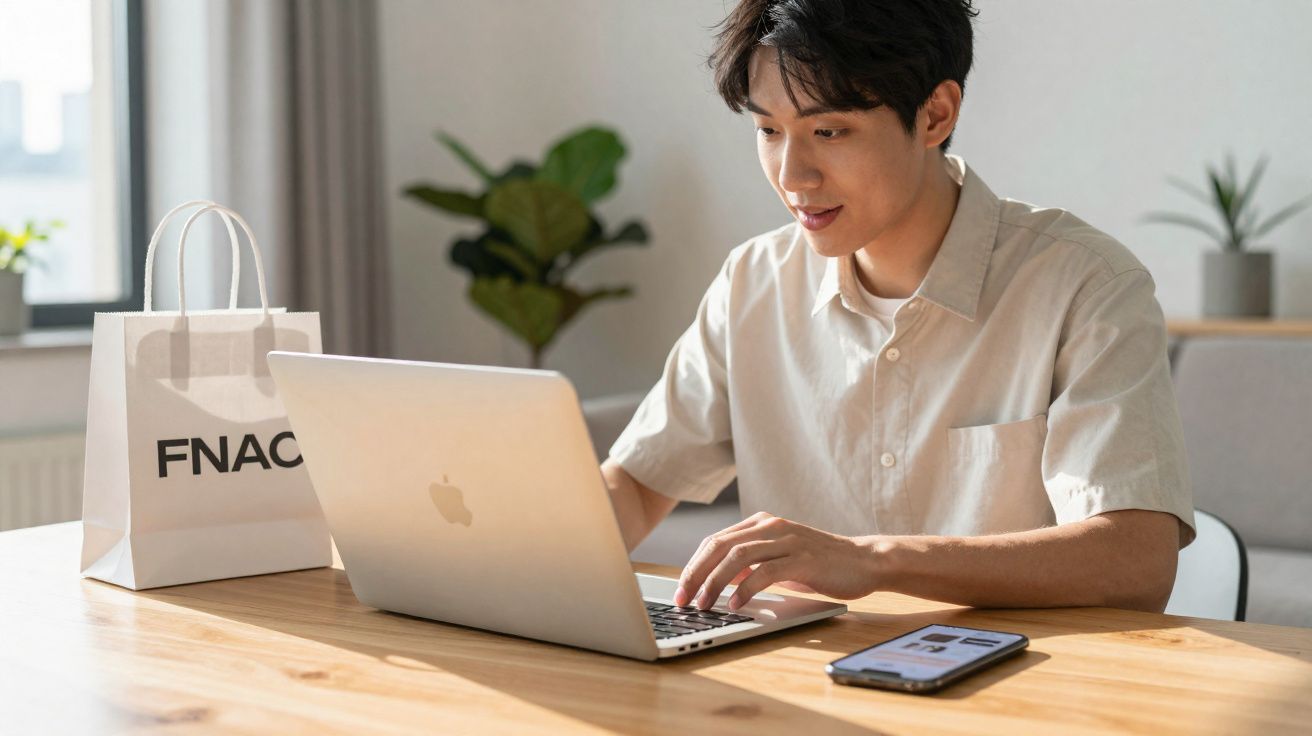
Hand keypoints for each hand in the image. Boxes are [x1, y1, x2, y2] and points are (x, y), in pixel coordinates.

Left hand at [673, 511, 882, 609]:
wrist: (864, 561)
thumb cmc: (820, 564)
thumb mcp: (779, 560)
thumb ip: (751, 565)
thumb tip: (718, 580)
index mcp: (761, 523)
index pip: (715, 541)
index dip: (694, 565)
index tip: (681, 589)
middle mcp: (771, 526)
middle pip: (720, 546)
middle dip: (696, 574)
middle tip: (684, 599)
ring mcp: (787, 540)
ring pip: (738, 557)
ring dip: (715, 583)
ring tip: (705, 605)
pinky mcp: (803, 558)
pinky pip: (765, 572)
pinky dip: (746, 589)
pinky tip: (736, 605)